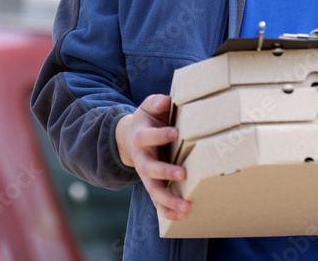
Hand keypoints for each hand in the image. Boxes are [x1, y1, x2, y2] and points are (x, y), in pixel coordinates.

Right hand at [115, 94, 190, 219]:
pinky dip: (168, 211)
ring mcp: (146, 175)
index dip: (159, 135)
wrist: (131, 138)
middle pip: (149, 169)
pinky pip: (158, 202)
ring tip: (186, 207)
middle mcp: (142, 159)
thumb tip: (166, 100)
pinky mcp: (153, 185)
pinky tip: (182, 217)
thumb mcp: (148, 107)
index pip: (147, 137)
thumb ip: (156, 103)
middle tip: (183, 174)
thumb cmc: (147, 120)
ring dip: (169, 200)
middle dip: (165, 172)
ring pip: (154, 191)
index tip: (175, 132)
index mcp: (140, 137)